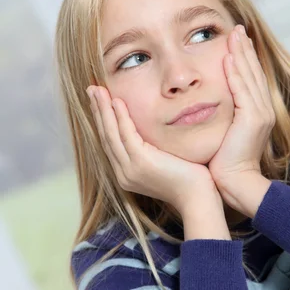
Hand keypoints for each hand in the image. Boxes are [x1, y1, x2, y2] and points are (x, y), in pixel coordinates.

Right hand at [86, 85, 216, 214]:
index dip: (103, 120)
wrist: (198, 199)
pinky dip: (120, 117)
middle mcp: (124, 173)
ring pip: (111, 134)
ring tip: (96, 90)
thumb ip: (155, 150)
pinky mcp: (141, 163)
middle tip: (91, 89)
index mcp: (128, 173)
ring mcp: (131, 169)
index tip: (99, 101)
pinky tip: (116, 101)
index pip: (111, 143)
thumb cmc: (190, 180)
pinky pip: (126, 135)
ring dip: (103, 110)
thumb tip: (154, 133)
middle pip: (106, 136)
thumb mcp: (166, 163)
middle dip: (97, 111)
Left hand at [208, 24, 274, 202]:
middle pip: (253, 72)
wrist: (235, 182)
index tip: (234, 41)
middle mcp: (262, 110)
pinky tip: (229, 56)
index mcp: (255, 113)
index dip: (244, 58)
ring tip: (234, 34)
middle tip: (237, 29)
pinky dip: (236, 72)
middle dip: (245, 49)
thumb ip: (220, 117)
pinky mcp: (253, 119)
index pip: (249, 79)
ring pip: (249, 76)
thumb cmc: (224, 163)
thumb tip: (203, 105)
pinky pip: (242, 90)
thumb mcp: (223, 134)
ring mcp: (259, 114)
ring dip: (242, 54)